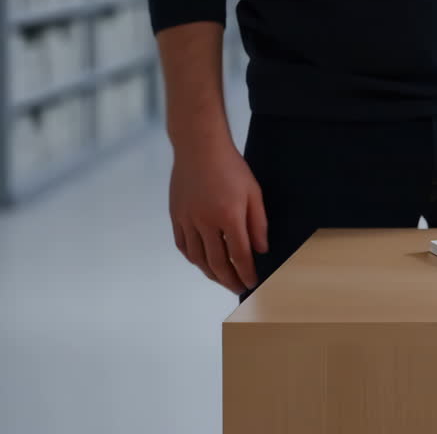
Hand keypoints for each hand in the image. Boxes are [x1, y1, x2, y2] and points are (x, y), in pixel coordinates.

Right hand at [169, 141, 267, 293]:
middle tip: (238, 288)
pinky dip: (193, 259)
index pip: (239, 255)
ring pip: (198, 258)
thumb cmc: (231, 167)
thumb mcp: (253, 192)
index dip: (246, 273)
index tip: (252, 283)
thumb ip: (258, 223)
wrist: (199, 148)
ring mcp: (187, 220)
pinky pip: (183, 245)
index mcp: (229, 216)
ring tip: (222, 280)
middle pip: (217, 262)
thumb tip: (261, 250)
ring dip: (210, 274)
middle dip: (229, 280)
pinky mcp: (176, 216)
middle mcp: (205, 222)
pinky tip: (201, 263)